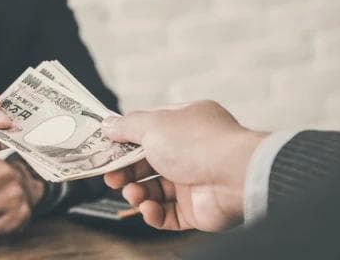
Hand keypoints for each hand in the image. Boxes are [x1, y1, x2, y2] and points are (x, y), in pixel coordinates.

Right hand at [101, 100, 266, 231]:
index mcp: (183, 124)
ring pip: (154, 190)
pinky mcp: (195, 209)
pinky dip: (153, 213)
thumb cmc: (198, 143)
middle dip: (126, 171)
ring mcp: (193, 181)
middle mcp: (190, 152)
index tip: (105, 149)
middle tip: (111, 177)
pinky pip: (167, 214)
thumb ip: (126, 126)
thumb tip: (107, 125)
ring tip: (132, 193)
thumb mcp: (152, 124)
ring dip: (138, 192)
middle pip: (147, 163)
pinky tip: (148, 208)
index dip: (125, 140)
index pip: (148, 131)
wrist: (234, 176)